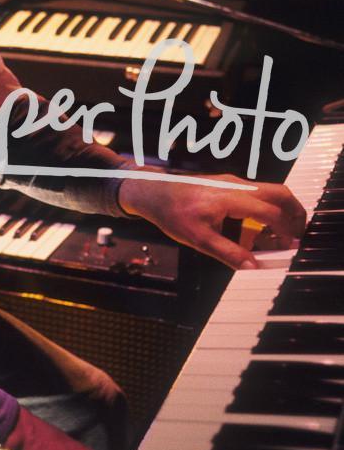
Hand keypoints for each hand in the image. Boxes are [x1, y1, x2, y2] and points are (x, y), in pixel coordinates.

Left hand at [118, 172, 305, 269]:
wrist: (152, 190)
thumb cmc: (172, 212)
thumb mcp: (198, 239)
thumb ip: (227, 253)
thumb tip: (252, 267)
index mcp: (232, 198)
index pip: (271, 211)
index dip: (286, 230)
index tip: (292, 246)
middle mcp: (237, 185)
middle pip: (279, 193)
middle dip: (294, 214)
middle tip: (297, 237)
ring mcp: (233, 183)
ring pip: (269, 192)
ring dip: (278, 214)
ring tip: (276, 239)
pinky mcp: (228, 185)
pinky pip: (254, 195)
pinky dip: (263, 211)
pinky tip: (253, 232)